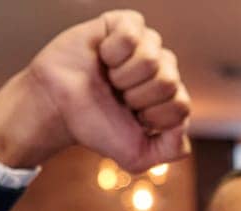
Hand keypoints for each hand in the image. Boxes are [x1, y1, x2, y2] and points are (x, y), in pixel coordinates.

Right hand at [0, 10, 191, 170]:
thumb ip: (171, 150)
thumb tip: (183, 125)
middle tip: (117, 97)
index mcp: (170, 98)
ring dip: (123, 75)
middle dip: (136, 97)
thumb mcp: (137, 156)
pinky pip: (133, 34)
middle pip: (168, 82)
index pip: (181, 105)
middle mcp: (162, 69)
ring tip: (109, 78)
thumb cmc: (96, 127)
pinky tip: (102, 56)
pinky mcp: (125, 24)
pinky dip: (113, 51)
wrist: (57, 107)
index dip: (152, 116)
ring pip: (152, 59)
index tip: (132, 118)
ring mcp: (146, 45)